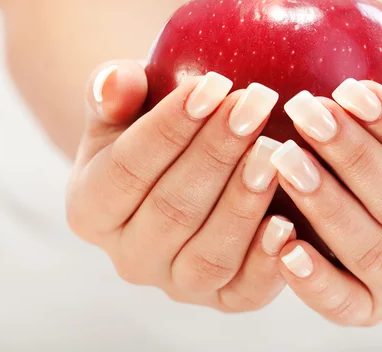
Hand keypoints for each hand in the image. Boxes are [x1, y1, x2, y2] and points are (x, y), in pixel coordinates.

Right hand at [66, 60, 294, 311]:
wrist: (183, 178)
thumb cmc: (153, 135)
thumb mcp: (124, 110)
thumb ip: (112, 93)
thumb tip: (116, 82)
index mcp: (91, 209)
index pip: (128, 168)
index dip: (171, 126)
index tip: (213, 85)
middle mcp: (130, 256)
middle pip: (173, 209)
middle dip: (218, 153)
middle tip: (256, 105)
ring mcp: (177, 284)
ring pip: (210, 253)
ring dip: (244, 202)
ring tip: (274, 153)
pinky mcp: (224, 299)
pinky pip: (245, 291)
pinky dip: (268, 261)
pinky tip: (290, 223)